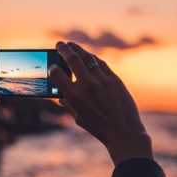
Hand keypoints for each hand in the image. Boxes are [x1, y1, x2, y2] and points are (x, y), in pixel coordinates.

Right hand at [48, 41, 152, 165]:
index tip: (52, 66)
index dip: (52, 68)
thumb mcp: (79, 118)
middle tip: (59, 44)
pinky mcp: (115, 79)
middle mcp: (87, 85)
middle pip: (72, 59)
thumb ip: (69, 105)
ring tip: (72, 45)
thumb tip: (61, 97)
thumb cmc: (99, 128)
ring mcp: (102, 80)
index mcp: (74, 96)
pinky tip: (88, 55)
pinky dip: (93, 58)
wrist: (123, 131)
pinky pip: (101, 64)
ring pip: (87, 58)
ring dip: (78, 49)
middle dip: (63, 49)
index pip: (57, 75)